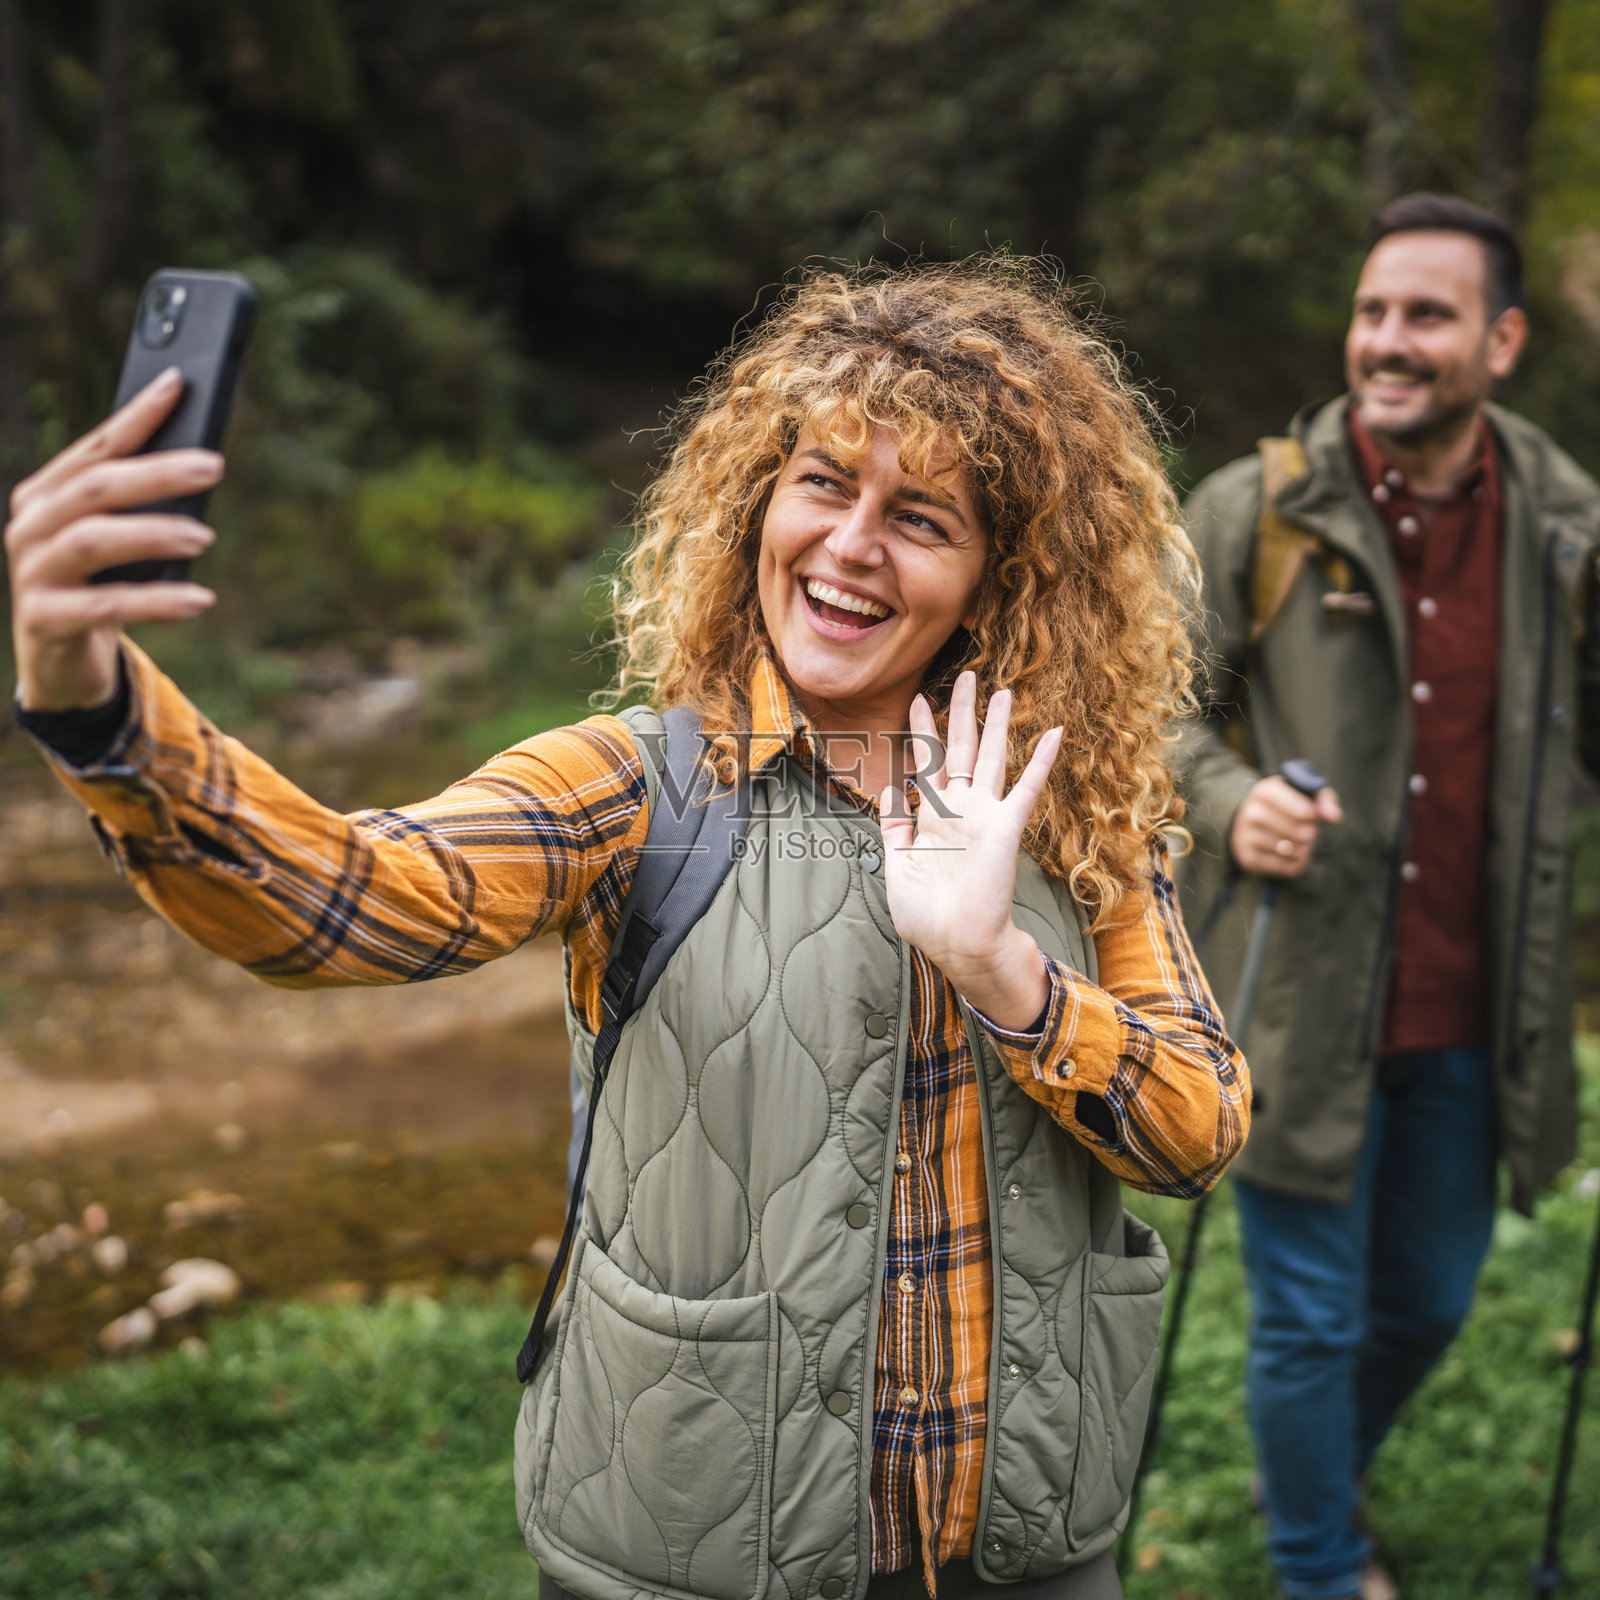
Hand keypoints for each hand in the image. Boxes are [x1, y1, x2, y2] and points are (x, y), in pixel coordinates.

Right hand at [7, 368, 220, 711]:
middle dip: (157, 472)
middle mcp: (31, 525)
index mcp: (46, 494)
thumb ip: (138, 503)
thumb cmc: (96, 584)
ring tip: (206, 536)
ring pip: (94, 540)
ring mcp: (33, 572)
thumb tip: (199, 459)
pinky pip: (106, 606)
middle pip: (96, 487)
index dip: (136, 416)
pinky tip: (199, 600)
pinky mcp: (44, 619)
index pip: (96, 447)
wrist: (59, 659)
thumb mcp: (113, 537)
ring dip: (154, 533)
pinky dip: (157, 601)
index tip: (177, 386)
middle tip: (213, 467)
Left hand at [879, 671, 1062, 1030]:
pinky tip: (1054, 732)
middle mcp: (959, 810)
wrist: (958, 946)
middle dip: (960, 711)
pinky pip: (1027, 787)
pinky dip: (1041, 760)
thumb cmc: (927, 917)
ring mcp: (984, 815)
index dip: (921, 731)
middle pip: (959, 748)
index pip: (926, 764)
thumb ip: (892, 828)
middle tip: (965, 674)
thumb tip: (889, 789)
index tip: (917, 699)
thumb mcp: (895, 868)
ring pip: (990, 756)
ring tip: (1002, 689)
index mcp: (932, 819)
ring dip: (996, 723)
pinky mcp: (1006, 826)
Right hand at [1229, 774, 1343, 876]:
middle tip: (1307, 829)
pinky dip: (1294, 863)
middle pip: (1301, 834)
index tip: (1312, 814)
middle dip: (1310, 833)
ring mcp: (1246, 836)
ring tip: (1298, 840)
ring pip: (1293, 852)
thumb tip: (1334, 817)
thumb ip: (1324, 800)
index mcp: (1266, 791)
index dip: (1315, 816)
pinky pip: (1285, 868)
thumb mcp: (1304, 794)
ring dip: (1303, 849)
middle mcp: (1251, 812)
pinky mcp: (1248, 858)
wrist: (1250, 821)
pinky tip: (1290, 853)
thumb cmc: (1286, 804)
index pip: (1304, 812)